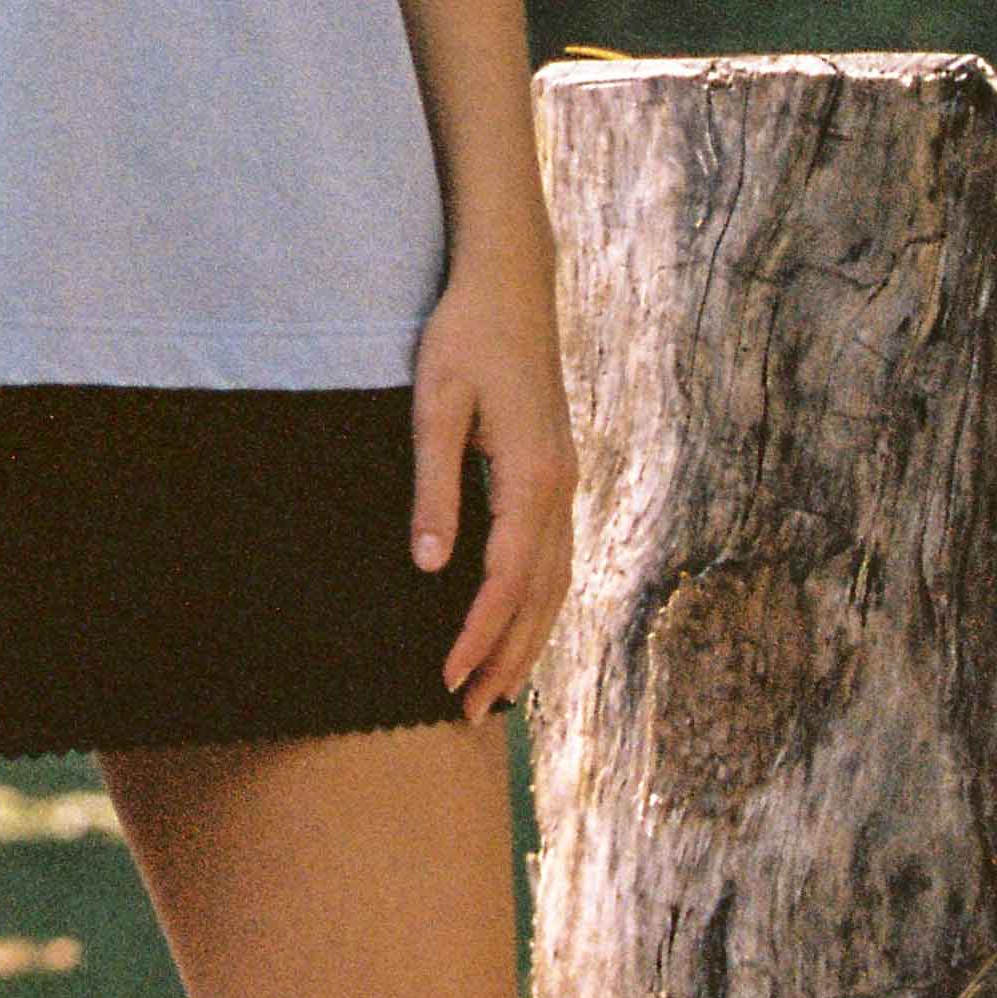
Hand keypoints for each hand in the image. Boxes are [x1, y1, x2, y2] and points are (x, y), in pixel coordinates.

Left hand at [410, 241, 577, 726]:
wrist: (512, 283)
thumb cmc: (465, 336)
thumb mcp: (434, 404)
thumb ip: (434, 486)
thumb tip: (430, 567)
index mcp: (533, 476)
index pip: (505, 579)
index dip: (477, 634)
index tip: (446, 678)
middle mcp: (562, 488)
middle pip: (540, 597)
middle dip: (506, 658)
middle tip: (468, 714)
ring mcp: (567, 483)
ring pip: (556, 584)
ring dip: (526, 640)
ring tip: (494, 692)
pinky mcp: (558, 475)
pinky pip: (556, 559)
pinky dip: (537, 605)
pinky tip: (517, 626)